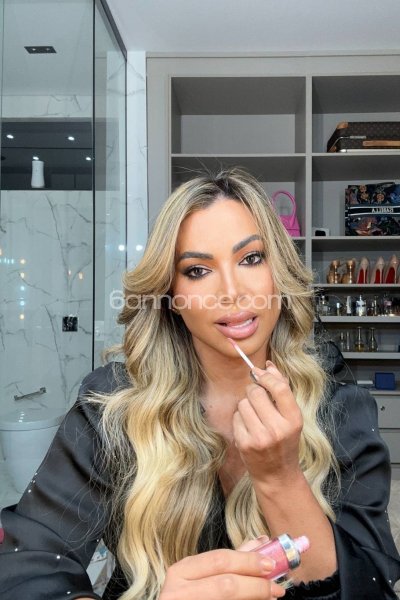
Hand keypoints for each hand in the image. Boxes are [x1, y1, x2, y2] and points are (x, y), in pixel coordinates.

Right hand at [160, 540, 284, 599]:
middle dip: (255, 584)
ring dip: (254, 597)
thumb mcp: (202, 575)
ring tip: (270, 597)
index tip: (270, 564)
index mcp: (180, 571)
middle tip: (276, 586)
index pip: (220, 560)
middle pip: (226, 584)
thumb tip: (261, 542)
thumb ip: (229, 560)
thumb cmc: (189, 595)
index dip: (248, 561)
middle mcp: (178, 591)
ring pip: (227, 599)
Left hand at [232, 361, 302, 485]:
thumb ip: (281, 390)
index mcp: (294, 419)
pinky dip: (240, 419)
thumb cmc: (284, 441)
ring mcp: (260, 438)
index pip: (279, 388)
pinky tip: (248, 429)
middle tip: (257, 399)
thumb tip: (268, 365)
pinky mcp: (245, 444)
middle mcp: (278, 429)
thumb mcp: (290, 417)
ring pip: (243, 403)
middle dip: (253, 391)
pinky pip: (236, 417)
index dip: (267, 377)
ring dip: (246, 406)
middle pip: (256, 392)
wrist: (277, 474)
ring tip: (254, 418)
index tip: (259, 373)